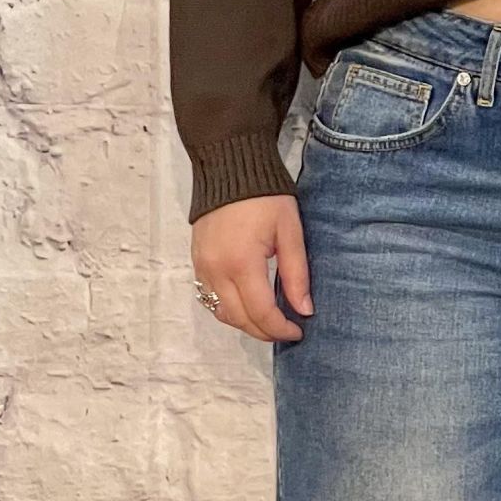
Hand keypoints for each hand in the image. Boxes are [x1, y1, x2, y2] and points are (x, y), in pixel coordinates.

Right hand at [191, 193, 312, 344]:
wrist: (230, 169)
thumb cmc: (266, 198)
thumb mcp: (290, 232)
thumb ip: (296, 274)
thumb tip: (304, 310)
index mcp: (242, 263)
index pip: (261, 312)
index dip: (280, 328)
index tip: (298, 331)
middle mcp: (216, 270)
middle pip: (239, 318)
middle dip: (264, 331)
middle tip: (286, 330)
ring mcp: (202, 267)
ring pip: (221, 312)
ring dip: (245, 323)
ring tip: (268, 320)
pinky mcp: (196, 262)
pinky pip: (209, 298)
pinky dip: (228, 309)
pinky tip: (246, 305)